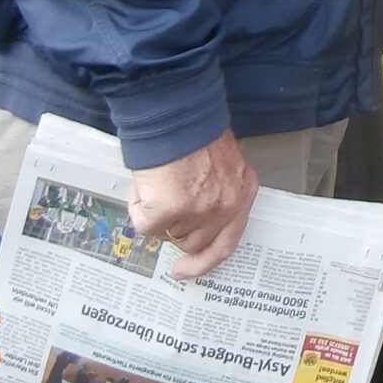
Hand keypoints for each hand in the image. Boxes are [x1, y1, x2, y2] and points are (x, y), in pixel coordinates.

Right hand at [127, 132, 258, 280]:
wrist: (174, 112)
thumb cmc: (193, 131)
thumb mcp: (220, 163)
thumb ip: (215, 192)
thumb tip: (188, 219)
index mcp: (242, 192)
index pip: (227, 242)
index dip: (204, 261)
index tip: (183, 270)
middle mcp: (225, 206)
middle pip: (194, 242)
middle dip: (174, 229)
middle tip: (161, 205)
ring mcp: (198, 211)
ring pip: (168, 234)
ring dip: (157, 214)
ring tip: (158, 180)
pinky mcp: (168, 211)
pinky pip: (145, 225)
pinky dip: (139, 207)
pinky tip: (146, 183)